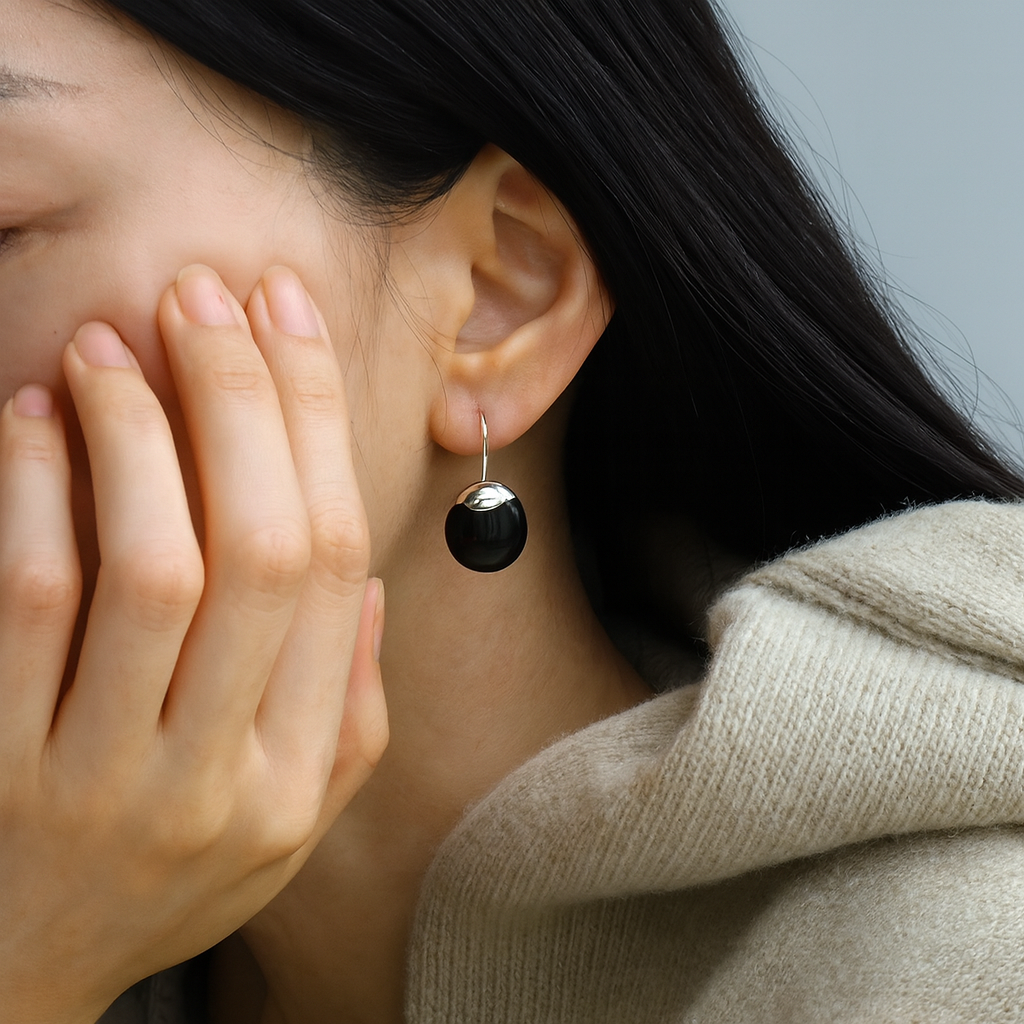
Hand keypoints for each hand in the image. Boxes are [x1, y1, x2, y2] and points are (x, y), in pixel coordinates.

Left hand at [0, 266, 386, 1023]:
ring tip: (120, 335)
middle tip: (209, 294)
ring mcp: (100, 774)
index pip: (335, 568)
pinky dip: (36, 491)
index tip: (289, 320)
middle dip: (243, 400)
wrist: (21, 975)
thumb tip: (369, 588)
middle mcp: (216, 772)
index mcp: (299, 771)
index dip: (318, 427)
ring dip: (139, 432)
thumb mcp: (299, 821)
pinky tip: (37, 414)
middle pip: (261, 552)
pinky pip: (26, 603)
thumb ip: (351, 707)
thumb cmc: (174, 874)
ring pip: (148, 569)